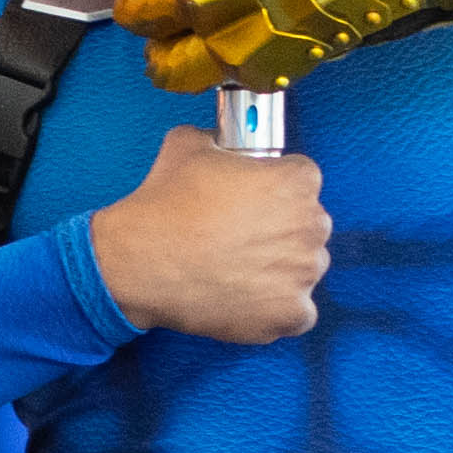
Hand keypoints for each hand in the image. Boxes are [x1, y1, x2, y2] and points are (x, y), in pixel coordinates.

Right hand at [84, 127, 326, 341]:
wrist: (141, 264)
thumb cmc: (165, 206)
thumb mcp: (188, 145)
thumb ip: (218, 139)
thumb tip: (220, 140)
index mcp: (296, 181)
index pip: (302, 180)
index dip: (274, 189)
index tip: (254, 200)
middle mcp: (311, 225)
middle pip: (308, 226)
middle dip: (282, 230)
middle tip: (242, 238)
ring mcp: (303, 273)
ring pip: (304, 269)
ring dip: (281, 270)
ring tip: (240, 270)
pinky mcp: (290, 314)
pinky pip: (299, 312)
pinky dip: (278, 308)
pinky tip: (248, 298)